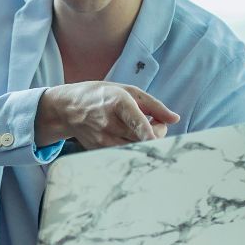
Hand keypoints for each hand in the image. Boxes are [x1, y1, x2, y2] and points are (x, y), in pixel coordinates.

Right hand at [36, 81, 181, 148]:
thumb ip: (154, 105)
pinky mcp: (98, 150)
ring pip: (134, 149)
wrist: (69, 108)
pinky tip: (130, 137)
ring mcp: (101, 139)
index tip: (158, 139)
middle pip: (141, 138)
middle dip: (157, 134)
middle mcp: (108, 122)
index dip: (148, 133)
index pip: (135, 121)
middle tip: (157, 124)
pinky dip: (133, 148)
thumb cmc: (102, 96)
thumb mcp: (128, 91)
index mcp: (117, 102)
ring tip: (142, 130)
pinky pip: (123, 154)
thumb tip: (175, 119)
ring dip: (146, 143)